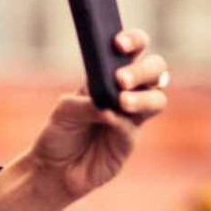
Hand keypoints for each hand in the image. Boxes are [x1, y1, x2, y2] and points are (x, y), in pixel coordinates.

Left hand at [27, 28, 168, 201]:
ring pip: (157, 99)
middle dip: (143, 70)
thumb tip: (107, 106)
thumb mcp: (63, 113)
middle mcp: (126, 93)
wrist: (53, 170)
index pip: (133, 51)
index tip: (118, 43)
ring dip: (142, 97)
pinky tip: (108, 119)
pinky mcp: (128, 142)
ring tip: (121, 100)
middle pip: (156, 71)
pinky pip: (133, 128)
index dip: (133, 41)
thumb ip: (84, 103)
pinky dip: (122, 122)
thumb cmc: (59, 134)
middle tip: (121, 78)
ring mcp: (132, 118)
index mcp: (108, 76)